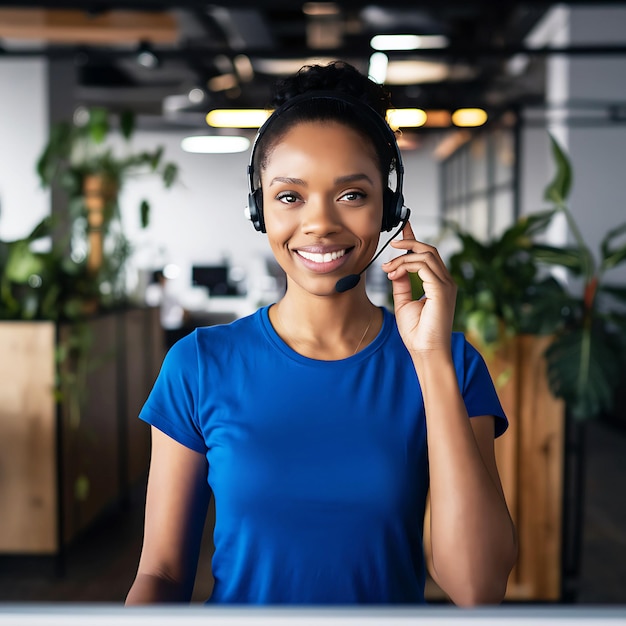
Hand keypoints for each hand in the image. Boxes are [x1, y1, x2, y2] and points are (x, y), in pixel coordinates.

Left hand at [381, 221, 456, 354]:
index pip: (428, 255)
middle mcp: (445, 281)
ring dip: (402, 258)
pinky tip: (394, 273)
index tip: (403, 228)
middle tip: (391, 245)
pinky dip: (406, 265)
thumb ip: (401, 285)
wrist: (426, 352)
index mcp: (438, 284)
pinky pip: (423, 266)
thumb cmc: (417, 333)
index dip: (415, 240)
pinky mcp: (442, 290)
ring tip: (387, 268)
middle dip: (409, 243)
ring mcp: (446, 285)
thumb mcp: (404, 303)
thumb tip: (394, 269)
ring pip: (425, 255)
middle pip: (429, 250)